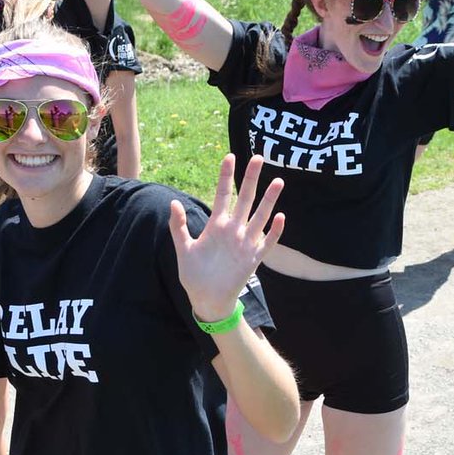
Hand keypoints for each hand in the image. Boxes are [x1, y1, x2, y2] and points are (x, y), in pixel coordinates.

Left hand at [171, 155, 284, 321]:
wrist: (206, 298)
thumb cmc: (194, 274)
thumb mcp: (183, 248)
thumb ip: (178, 226)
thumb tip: (173, 202)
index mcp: (216, 225)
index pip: (223, 194)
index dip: (225, 176)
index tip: (229, 157)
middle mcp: (233, 230)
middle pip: (244, 199)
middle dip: (251, 178)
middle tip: (258, 157)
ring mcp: (244, 243)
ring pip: (259, 217)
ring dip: (268, 200)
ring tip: (277, 181)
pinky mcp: (252, 259)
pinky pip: (266, 243)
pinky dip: (274, 232)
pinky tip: (280, 217)